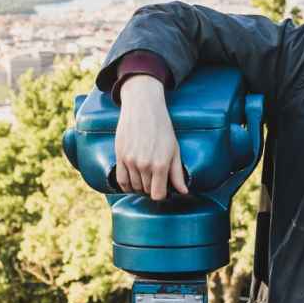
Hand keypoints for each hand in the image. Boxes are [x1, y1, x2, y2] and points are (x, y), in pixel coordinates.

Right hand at [115, 76, 187, 200]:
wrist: (143, 107)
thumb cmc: (162, 127)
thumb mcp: (174, 149)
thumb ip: (177, 173)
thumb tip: (184, 192)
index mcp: (160, 164)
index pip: (158, 195)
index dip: (161, 194)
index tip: (163, 188)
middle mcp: (144, 165)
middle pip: (146, 191)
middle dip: (152, 187)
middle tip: (155, 178)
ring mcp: (130, 161)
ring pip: (134, 187)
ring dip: (140, 185)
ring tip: (145, 175)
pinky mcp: (120, 156)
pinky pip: (120, 180)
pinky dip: (126, 184)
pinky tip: (132, 181)